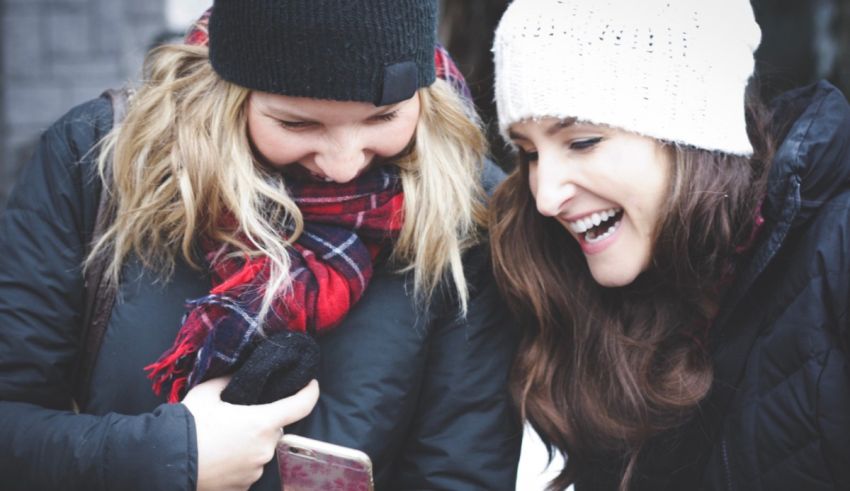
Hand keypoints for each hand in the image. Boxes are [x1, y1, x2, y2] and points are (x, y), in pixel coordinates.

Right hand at [182, 377, 318, 490]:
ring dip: (250, 443)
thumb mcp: (207, 392)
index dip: (310, 392)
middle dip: (263, 421)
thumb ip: (229, 381)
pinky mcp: (243, 488)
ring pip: (261, 450)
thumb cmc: (188, 425)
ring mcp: (255, 471)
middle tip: (239, 416)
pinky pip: (249, 469)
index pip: (301, 406)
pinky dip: (240, 462)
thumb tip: (239, 374)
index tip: (310, 384)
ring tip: (223, 438)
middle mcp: (265, 449)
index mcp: (262, 423)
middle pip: (275, 429)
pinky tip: (220, 456)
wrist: (164, 462)